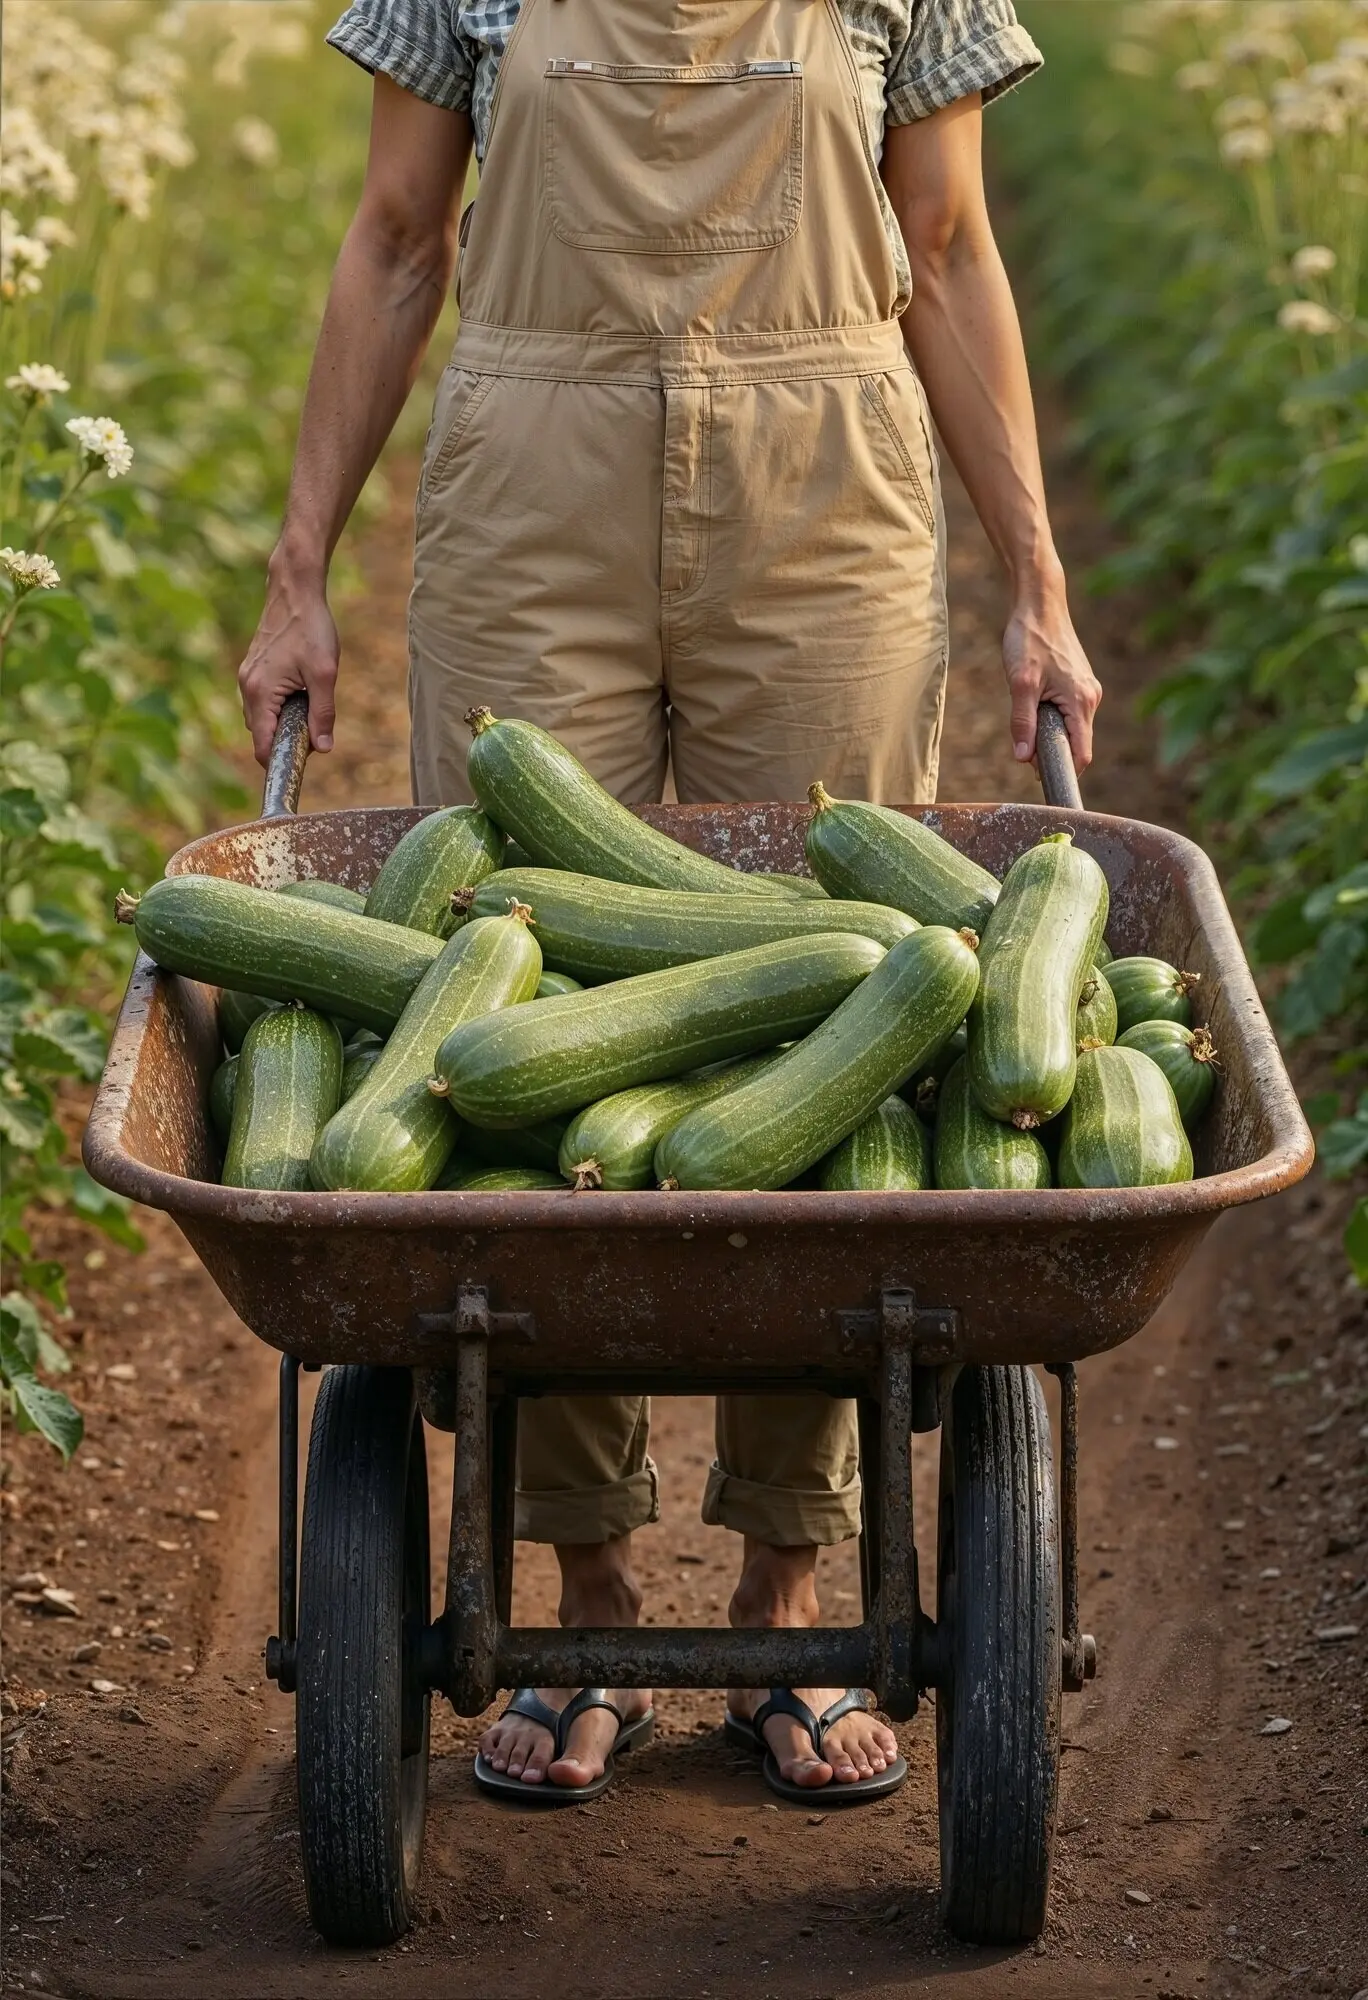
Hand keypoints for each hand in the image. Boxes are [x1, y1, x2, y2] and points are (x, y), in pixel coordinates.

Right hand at [237, 554, 338, 766]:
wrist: (294, 591)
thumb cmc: (311, 628)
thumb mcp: (325, 674)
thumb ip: (323, 714)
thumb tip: (323, 748)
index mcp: (260, 692)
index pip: (262, 746)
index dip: (280, 761)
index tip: (303, 765)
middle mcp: (247, 687)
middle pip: (261, 735)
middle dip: (285, 741)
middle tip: (315, 732)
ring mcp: (247, 678)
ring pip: (261, 718)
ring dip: (283, 724)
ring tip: (309, 710)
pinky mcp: (253, 670)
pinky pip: (262, 702)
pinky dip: (279, 708)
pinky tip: (300, 694)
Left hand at [1002, 584, 1101, 773]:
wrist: (1039, 604)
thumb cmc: (1030, 640)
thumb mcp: (1020, 684)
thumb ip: (1022, 723)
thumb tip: (1023, 758)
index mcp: (1082, 701)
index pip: (1081, 753)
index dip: (1064, 772)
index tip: (1043, 781)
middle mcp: (1091, 698)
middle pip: (1077, 743)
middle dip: (1053, 753)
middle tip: (1024, 752)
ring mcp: (1087, 690)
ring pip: (1071, 728)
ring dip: (1051, 735)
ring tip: (1027, 724)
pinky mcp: (1079, 683)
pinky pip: (1069, 713)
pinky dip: (1052, 719)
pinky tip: (1034, 707)